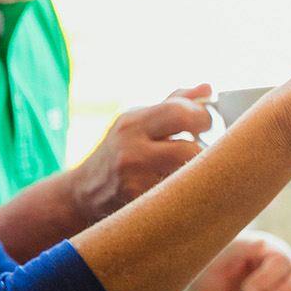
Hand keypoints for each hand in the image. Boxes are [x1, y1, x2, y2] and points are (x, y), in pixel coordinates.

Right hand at [71, 84, 213, 220]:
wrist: (82, 190)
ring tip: (190, 167)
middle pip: (188, 148)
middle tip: (203, 150)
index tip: (206, 124)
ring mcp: (132, 180)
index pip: (180, 113)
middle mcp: (130, 150)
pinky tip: (175, 186)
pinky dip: (183, 189)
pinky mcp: (137, 203)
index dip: (204, 117)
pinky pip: (176, 194)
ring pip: (186, 174)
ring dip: (196, 170)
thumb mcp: (138, 120)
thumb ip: (174, 102)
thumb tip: (208, 87)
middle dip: (204, 149)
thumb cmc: (119, 149)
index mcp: (132, 122)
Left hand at [173, 232, 290, 290]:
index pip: (283, 260)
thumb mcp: (218, 256)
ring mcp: (278, 288)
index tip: (246, 290)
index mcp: (265, 249)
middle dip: (289, 290)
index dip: (268, 277)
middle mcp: (277, 267)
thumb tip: (263, 243)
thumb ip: (242, 246)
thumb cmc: (205, 272)